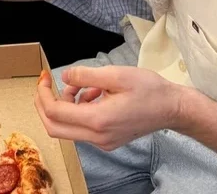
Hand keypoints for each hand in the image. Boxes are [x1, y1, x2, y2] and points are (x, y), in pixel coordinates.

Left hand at [35, 66, 184, 150]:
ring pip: (67, 128)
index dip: (42, 94)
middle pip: (54, 127)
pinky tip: (94, 92)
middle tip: (45, 84)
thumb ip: (85, 75)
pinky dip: (79, 108)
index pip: (55, 113)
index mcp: (98, 121)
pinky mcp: (108, 140)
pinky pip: (82, 127)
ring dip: (66, 104)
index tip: (43, 77)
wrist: (173, 109)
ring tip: (84, 84)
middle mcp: (98, 137)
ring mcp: (103, 142)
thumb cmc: (149, 90)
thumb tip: (64, 77)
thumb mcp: (115, 75)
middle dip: (44, 104)